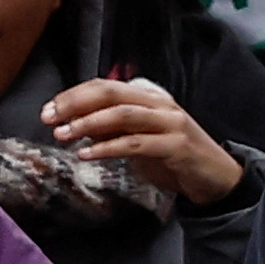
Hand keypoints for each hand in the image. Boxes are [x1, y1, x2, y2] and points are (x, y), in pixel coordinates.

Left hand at [46, 76, 244, 204]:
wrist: (214, 177)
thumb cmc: (173, 157)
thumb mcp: (139, 138)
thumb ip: (112, 129)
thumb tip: (76, 124)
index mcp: (149, 98)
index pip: (106, 86)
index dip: (74, 95)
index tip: (50, 109)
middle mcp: (160, 105)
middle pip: (112, 93)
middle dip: (76, 104)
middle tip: (50, 118)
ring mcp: (171, 124)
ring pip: (123, 115)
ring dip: (89, 124)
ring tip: (64, 135)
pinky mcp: (176, 146)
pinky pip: (136, 144)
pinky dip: (108, 148)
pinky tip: (87, 155)